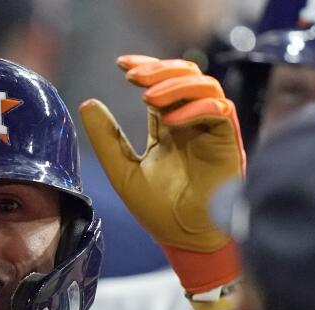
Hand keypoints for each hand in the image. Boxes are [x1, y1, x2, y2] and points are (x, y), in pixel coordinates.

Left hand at [79, 56, 244, 293]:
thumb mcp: (123, 171)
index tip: (121, 65)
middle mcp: (192, 123)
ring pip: (204, 86)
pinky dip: (196, 108)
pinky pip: (220, 111)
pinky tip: (170, 119)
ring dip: (176, 85)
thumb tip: (86, 104)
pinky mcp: (228, 142)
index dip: (145, 69)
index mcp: (169, 127)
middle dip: (159, 70)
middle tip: (133, 76)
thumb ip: (107, 139)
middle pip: (184, 77)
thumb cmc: (159, 212)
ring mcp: (211, 130)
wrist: (185, 240)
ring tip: (148, 96)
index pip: (161, 85)